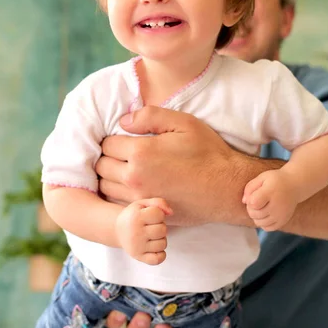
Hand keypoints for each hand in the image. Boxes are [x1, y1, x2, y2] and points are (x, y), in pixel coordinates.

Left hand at [96, 106, 257, 225]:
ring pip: (105, 186)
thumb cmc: (207, 153)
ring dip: (110, 176)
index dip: (115, 138)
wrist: (226, 188)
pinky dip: (118, 193)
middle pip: (101, 165)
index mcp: (141, 152)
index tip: (126, 139)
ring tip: (125, 168)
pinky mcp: (146, 211)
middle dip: (109, 156)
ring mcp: (139, 198)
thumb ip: (150, 116)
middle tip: (123, 152)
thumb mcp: (183, 123)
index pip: (107, 143)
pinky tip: (133, 185)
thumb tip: (123, 121)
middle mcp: (134, 177)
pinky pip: (117, 203)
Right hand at [115, 198, 171, 264]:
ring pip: (163, 244)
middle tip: (151, 226)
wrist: (118, 230)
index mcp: (136, 217)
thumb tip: (171, 213)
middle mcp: (135, 233)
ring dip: (161, 239)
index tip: (151, 216)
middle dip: (161, 226)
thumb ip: (159, 202)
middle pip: (162, 230)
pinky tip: (155, 247)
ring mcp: (136, 247)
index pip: (159, 214)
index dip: (159, 214)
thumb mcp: (143, 204)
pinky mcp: (138, 257)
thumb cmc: (134, 215)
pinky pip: (158, 259)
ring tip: (151, 235)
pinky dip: (161, 254)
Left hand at [243, 169, 298, 230]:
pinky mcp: (283, 221)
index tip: (254, 195)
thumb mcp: (262, 178)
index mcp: (271, 192)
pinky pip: (267, 228)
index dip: (249, 200)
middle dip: (250, 208)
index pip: (253, 203)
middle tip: (256, 201)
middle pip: (254, 214)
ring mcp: (281, 215)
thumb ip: (250, 188)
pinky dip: (263, 223)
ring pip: (259, 223)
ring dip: (255, 216)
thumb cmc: (275, 180)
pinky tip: (265, 214)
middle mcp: (277, 205)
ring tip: (260, 207)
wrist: (295, 185)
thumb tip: (244, 201)